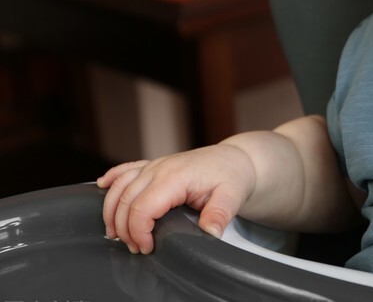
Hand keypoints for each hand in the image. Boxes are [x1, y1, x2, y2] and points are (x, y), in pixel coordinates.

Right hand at [96, 144, 256, 254]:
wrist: (235, 160)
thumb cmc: (232, 176)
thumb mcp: (232, 196)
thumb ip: (219, 215)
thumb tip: (210, 233)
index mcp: (176, 177)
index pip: (143, 208)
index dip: (138, 232)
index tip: (147, 248)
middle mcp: (160, 168)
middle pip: (125, 201)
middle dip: (125, 229)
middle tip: (137, 247)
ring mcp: (154, 165)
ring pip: (119, 187)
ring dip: (112, 211)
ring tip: (117, 234)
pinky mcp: (153, 165)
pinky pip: (125, 169)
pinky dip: (111, 179)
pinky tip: (101, 187)